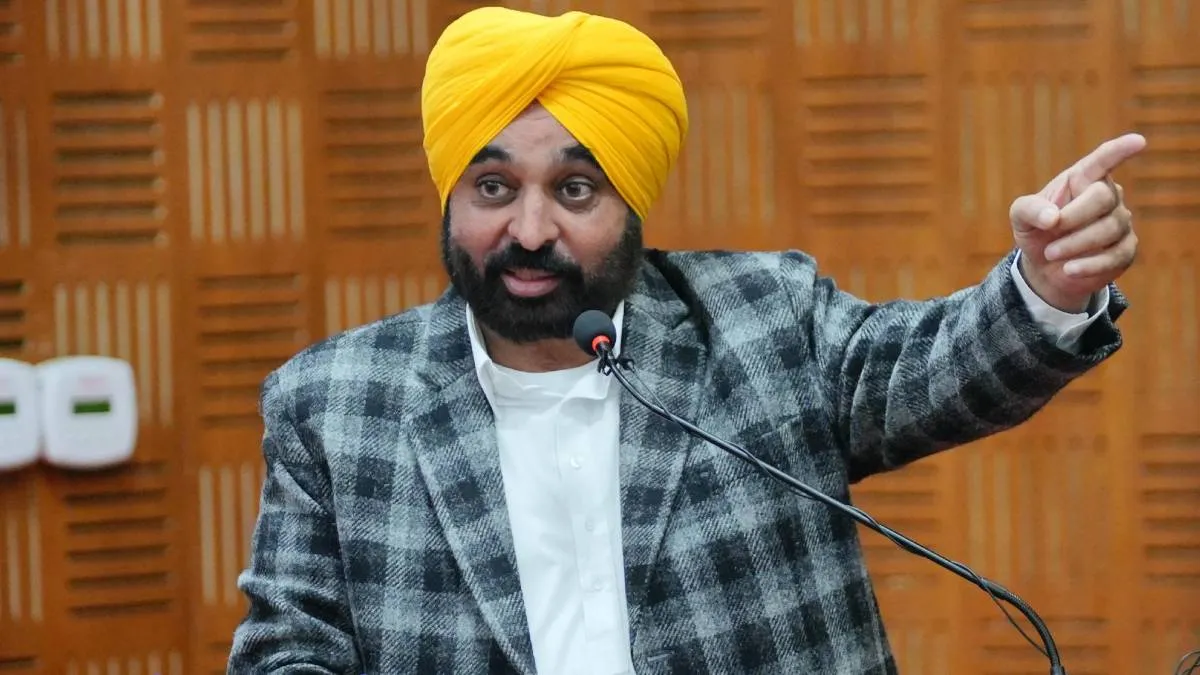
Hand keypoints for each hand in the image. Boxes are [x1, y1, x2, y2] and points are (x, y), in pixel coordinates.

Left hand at [1009, 133, 1145, 311]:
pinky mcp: (1126, 249)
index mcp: (1082, 179)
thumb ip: (1029, 209)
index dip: (1119, 151)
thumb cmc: (1037, 231)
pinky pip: (1116, 255)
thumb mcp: (1021, 217)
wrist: (1044, 268)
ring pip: (1110, 228)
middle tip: (1050, 230)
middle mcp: (1107, 195)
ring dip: (1075, 244)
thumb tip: (1053, 218)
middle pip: (1103, 197)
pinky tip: (1069, 270)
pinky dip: (1089, 265)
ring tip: (1051, 253)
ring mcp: (1120, 222)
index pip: (1103, 160)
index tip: (1138, 141)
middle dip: (1074, 216)